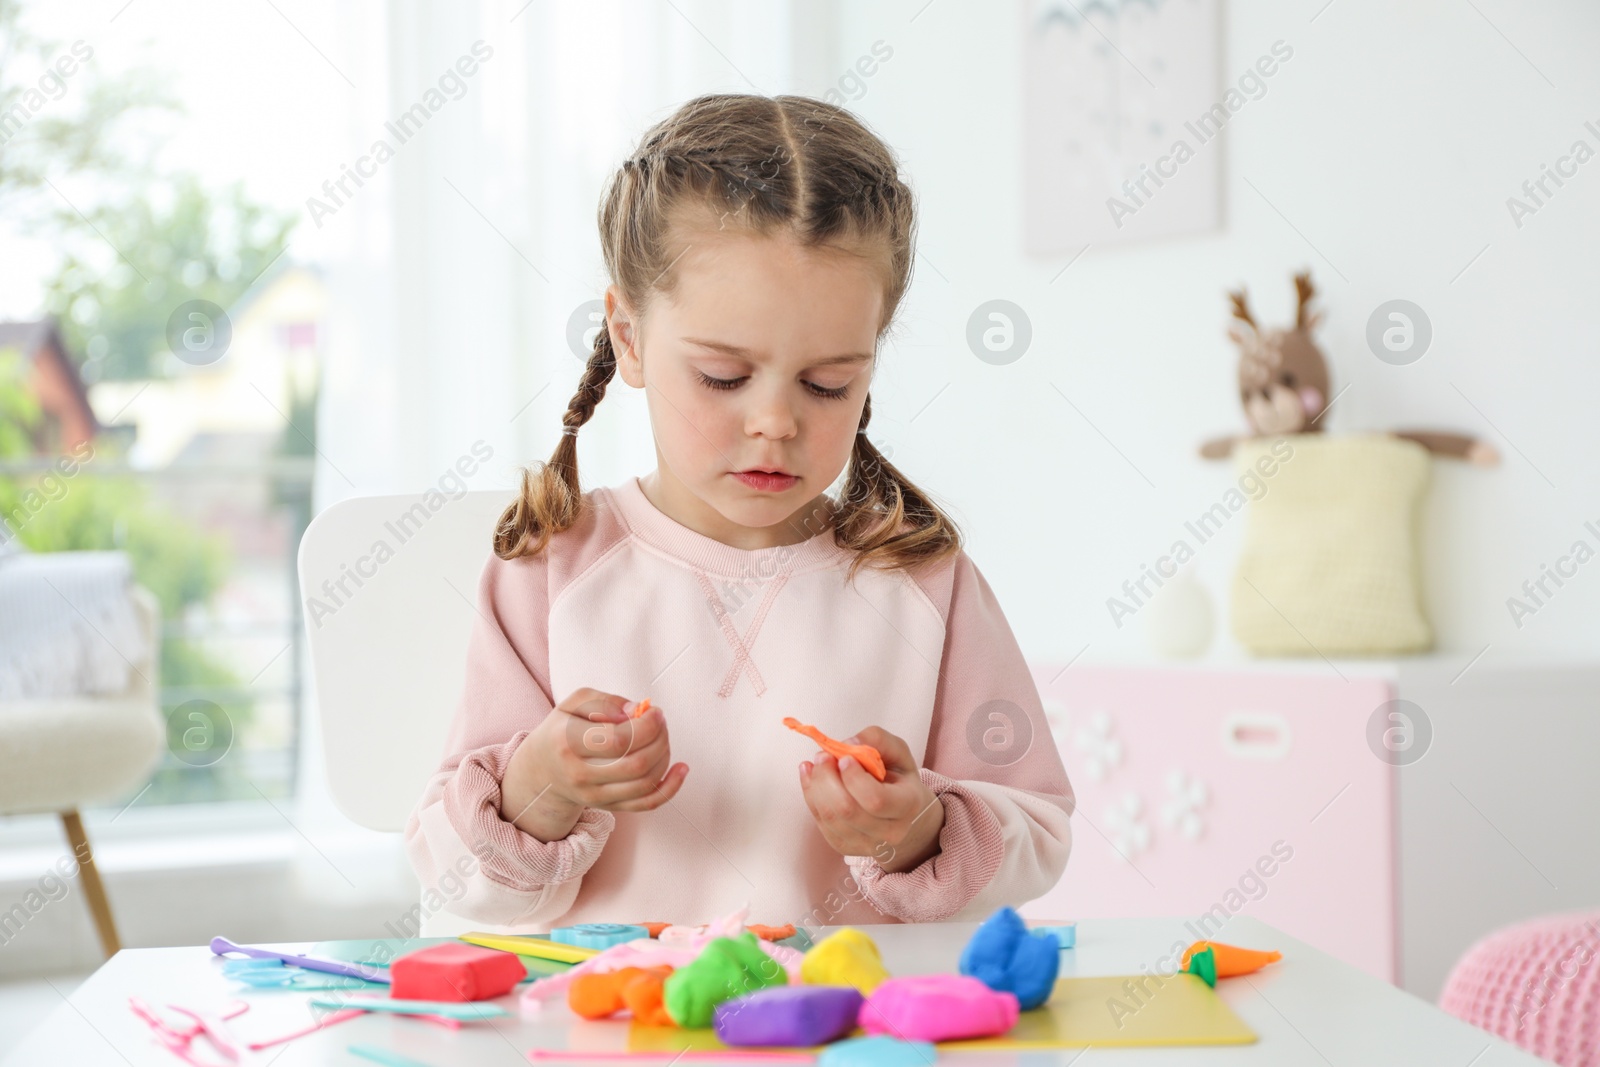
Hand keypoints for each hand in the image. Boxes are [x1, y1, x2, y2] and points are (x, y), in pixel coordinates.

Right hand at [500, 688, 688, 842]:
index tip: (655, 712)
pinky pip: (646, 804)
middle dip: (660, 739)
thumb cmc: (562, 731)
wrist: (543, 770)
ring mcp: (594, 796)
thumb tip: (636, 712)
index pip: (618, 740)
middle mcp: (580, 775)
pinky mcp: (609, 807)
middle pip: (637, 764)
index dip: (647, 726)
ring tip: (663, 737)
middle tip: (660, 722)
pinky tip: (681, 769)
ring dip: (665, 757)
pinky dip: (670, 788)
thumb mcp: (573, 704)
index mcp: (568, 743)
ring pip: (645, 784)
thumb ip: (605, 701)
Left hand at [798, 726, 945, 873]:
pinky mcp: (844, 846)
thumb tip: (847, 743)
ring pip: (830, 818)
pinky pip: (821, 823)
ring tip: (816, 764)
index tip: (845, 758)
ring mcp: (866, 845)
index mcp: (908, 805)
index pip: (876, 800)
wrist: (902, 813)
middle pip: (848, 810)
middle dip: (827, 778)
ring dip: (815, 786)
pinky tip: (810, 777)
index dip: (854, 778)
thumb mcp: (897, 751)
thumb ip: (876, 739)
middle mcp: (890, 832)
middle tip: (823, 755)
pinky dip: (810, 796)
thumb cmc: (898, 779)